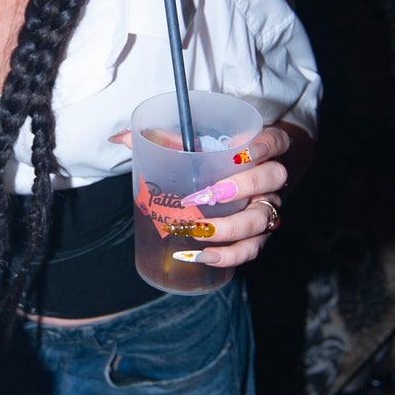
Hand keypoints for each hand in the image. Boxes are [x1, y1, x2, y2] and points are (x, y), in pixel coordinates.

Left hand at [108, 124, 289, 269]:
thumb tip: (119, 137)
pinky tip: (204, 257)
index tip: (243, 152)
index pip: (276, 141)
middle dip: (243, 187)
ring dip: (232, 228)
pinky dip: (229, 255)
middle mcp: (270, 177)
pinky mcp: (258, 233)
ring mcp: (266, 206)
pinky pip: (252, 247)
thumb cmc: (212, 157)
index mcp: (259, 147)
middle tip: (207, 196)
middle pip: (273, 178)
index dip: (266, 145)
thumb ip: (161, 138)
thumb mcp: (192, 143)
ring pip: (263, 218)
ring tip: (201, 233)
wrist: (237, 178)